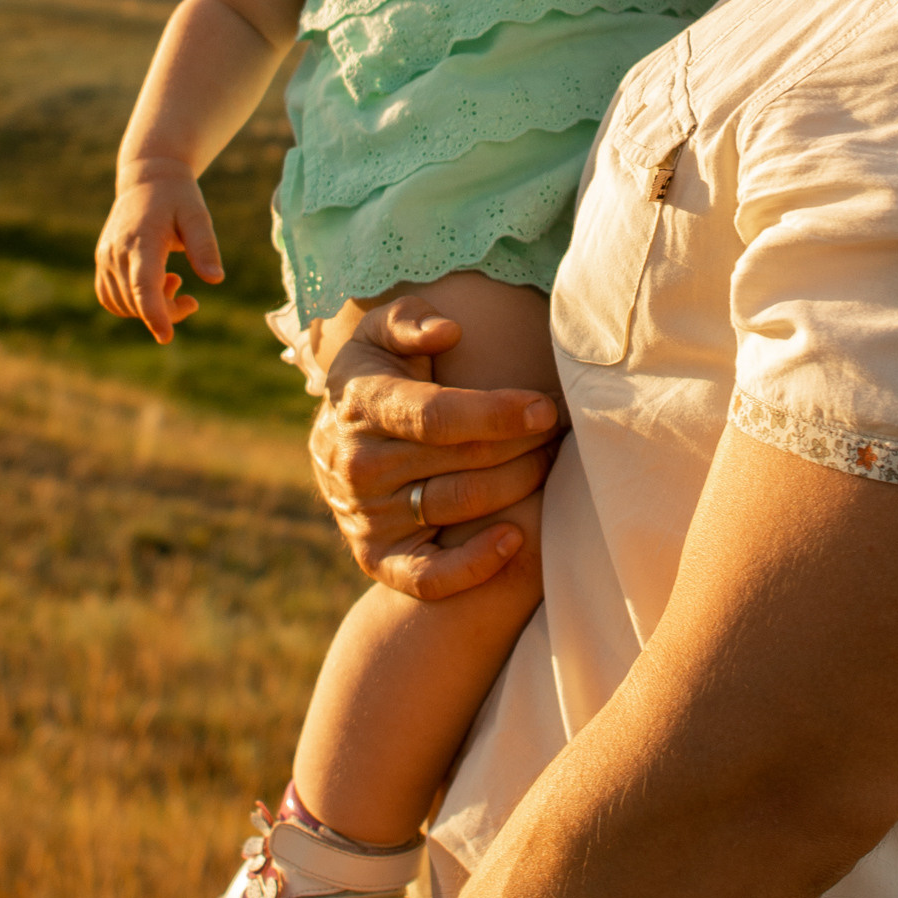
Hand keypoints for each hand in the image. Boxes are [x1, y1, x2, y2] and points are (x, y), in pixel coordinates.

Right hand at [95, 167, 222, 344]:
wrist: (147, 179)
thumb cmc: (177, 198)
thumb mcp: (198, 216)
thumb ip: (205, 247)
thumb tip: (215, 279)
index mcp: (142, 241)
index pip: (143, 287)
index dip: (155, 314)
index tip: (166, 337)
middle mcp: (117, 252)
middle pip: (137, 302)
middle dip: (166, 313)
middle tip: (191, 301)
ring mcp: (105, 258)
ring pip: (122, 305)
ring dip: (150, 308)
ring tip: (173, 282)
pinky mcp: (102, 262)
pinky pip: (110, 298)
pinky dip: (132, 304)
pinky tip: (155, 285)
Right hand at [308, 297, 561, 604]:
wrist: (337, 444)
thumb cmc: (380, 379)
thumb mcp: (379, 336)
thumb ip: (408, 321)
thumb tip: (447, 331)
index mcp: (362, 404)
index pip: (436, 414)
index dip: (496, 413)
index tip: (544, 407)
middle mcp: (359, 463)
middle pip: (460, 460)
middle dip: (522, 444)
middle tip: (561, 429)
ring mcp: (366, 514)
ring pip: (458, 506)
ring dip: (517, 486)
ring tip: (550, 463)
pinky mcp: (376, 558)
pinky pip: (427, 575)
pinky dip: (473, 566)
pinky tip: (513, 540)